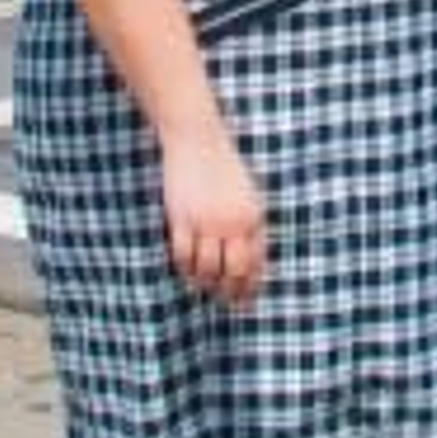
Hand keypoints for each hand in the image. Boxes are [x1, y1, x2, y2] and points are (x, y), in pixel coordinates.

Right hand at [161, 127, 266, 305]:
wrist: (198, 140)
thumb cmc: (225, 167)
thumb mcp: (248, 194)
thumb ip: (250, 225)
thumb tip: (252, 260)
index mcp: (252, 217)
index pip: (255, 262)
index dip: (250, 285)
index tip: (246, 298)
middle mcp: (232, 222)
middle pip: (233, 270)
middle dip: (229, 290)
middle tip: (223, 298)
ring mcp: (206, 221)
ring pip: (207, 267)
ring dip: (205, 281)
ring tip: (203, 284)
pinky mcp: (181, 217)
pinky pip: (183, 254)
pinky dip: (185, 268)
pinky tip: (187, 270)